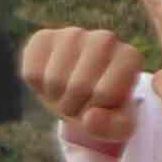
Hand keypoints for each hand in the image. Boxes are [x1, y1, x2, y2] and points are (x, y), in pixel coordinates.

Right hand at [21, 21, 147, 160]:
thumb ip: (112, 128)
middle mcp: (105, 39)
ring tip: (67, 92)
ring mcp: (73, 34)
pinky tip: (51, 80)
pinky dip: (37, 87)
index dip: (96, 110)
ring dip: (55, 97)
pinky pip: (32, 73)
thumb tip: (89, 118)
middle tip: (81, 102)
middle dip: (75, 106)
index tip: (101, 105)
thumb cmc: (106, 109)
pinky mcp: (43, 37)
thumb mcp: (118, 126)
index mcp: (130, 57)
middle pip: (78, 86)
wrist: (82, 94)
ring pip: (53, 79)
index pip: (104, 93)